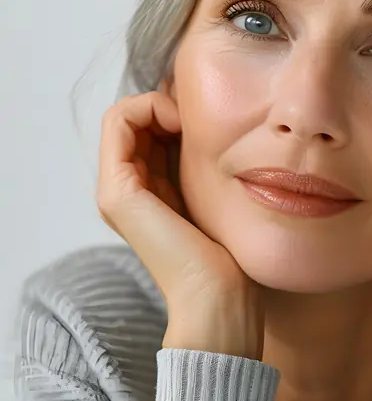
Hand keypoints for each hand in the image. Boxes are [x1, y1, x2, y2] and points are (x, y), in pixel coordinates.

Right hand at [96, 91, 264, 359]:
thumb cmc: (226, 252)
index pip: (143, 127)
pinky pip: (120, 121)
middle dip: (167, 105)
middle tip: (200, 117)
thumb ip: (198, 164)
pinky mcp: (118, 192)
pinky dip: (150, 108)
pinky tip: (182, 124)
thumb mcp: (211, 194)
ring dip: (159, 103)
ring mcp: (115, 191)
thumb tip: (205, 124)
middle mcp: (122, 190)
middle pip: (134, 119)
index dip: (171, 109)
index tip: (205, 120)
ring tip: (192, 122)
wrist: (219, 297)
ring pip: (124, 115)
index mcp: (143, 192)